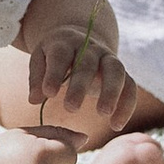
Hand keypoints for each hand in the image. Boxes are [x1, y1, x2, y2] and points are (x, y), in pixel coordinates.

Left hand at [22, 22, 136, 134]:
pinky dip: (126, 105)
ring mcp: (108, 58)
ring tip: (103, 114)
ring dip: (111, 92)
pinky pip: (130, 86)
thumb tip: (34, 100)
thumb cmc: (55, 55)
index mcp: (65, 43)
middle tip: (70, 108)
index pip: (60, 55)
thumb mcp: (40, 59)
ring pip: (115, 70)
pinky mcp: (122, 72)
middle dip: (80, 85)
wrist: (80, 39)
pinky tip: (116, 125)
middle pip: (87, 63)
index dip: (54, 73)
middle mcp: (89, 48)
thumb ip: (37, 78)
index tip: (48, 93)